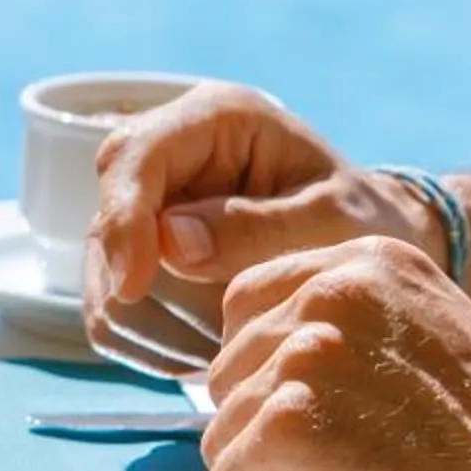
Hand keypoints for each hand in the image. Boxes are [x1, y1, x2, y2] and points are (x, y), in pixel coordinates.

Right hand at [84, 83, 444, 376]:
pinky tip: (205, 353)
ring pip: (100, 275)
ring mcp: (147, 208)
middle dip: (148, 291)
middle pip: (106, 223)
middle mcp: (168, 154)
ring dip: (152, 327)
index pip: (133, 157)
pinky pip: (112, 311)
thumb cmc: (366, 223)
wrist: (370, 246)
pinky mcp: (139, 255)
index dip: (124, 220)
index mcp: (216, 118)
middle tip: (220, 339)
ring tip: (224, 348)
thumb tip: (171, 241)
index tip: (133, 287)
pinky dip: (150, 344)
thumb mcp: (333, 222)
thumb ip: (259, 228)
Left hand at [198, 238, 470, 470]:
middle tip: (368, 464)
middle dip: (276, 437)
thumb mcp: (419, 340)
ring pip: (222, 439)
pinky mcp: (284, 431)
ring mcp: (300, 358)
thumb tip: (250, 374)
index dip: (280, 384)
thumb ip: (340, 334)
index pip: (247, 313)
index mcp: (361, 261)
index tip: (352, 418)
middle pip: (226, 378)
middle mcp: (325, 292)